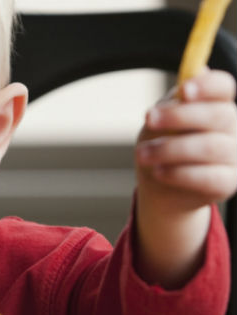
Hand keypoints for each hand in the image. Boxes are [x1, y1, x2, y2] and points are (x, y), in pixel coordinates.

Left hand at [135, 68, 236, 210]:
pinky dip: (180, 173)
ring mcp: (234, 156)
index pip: (223, 87)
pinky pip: (209, 177)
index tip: (184, 90)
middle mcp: (232, 128)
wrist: (160, 188)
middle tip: (148, 119)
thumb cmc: (161, 147)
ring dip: (170, 149)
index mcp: (217, 105)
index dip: (208, 86)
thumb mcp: (160, 122)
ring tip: (142, 154)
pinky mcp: (228, 182)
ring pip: (211, 147)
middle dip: (180, 116)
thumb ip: (175, 102)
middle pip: (219, 115)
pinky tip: (158, 171)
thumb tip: (196, 70)